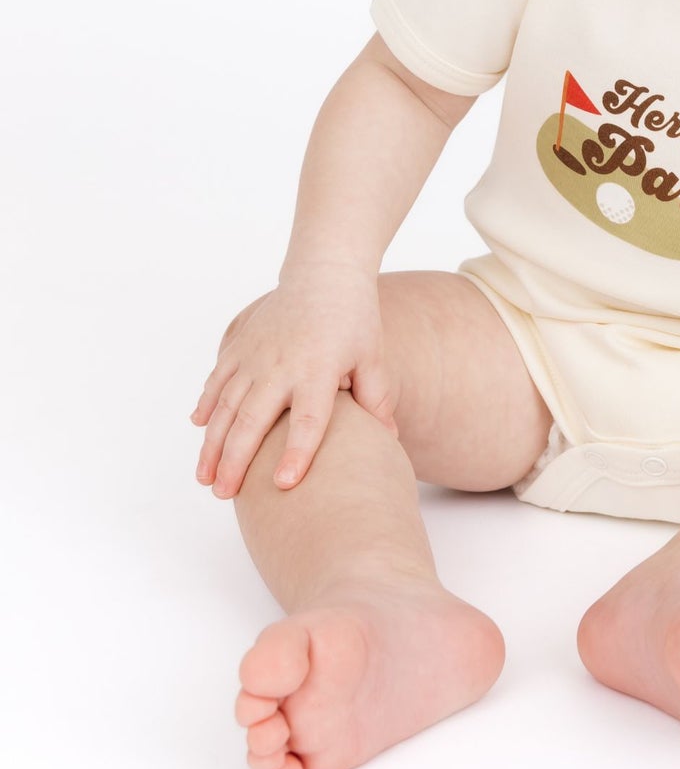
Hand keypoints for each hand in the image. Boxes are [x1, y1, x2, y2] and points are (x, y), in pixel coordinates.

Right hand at [191, 264, 399, 499]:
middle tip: (226, 495)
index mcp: (319, 369)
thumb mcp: (373, 356)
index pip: (309, 419)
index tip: (283, 484)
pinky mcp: (240, 345)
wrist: (324, 273)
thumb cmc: (355, 319)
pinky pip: (217, 380)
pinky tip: (200, 428)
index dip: (296, 452)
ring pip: (226, 405)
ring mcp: (255, 354)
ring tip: (206, 479)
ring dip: (212, 443)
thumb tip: (390, 440)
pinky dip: (206, 404)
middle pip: (253, 419)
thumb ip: (377, 398)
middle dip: (236, 460)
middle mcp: (282, 364)